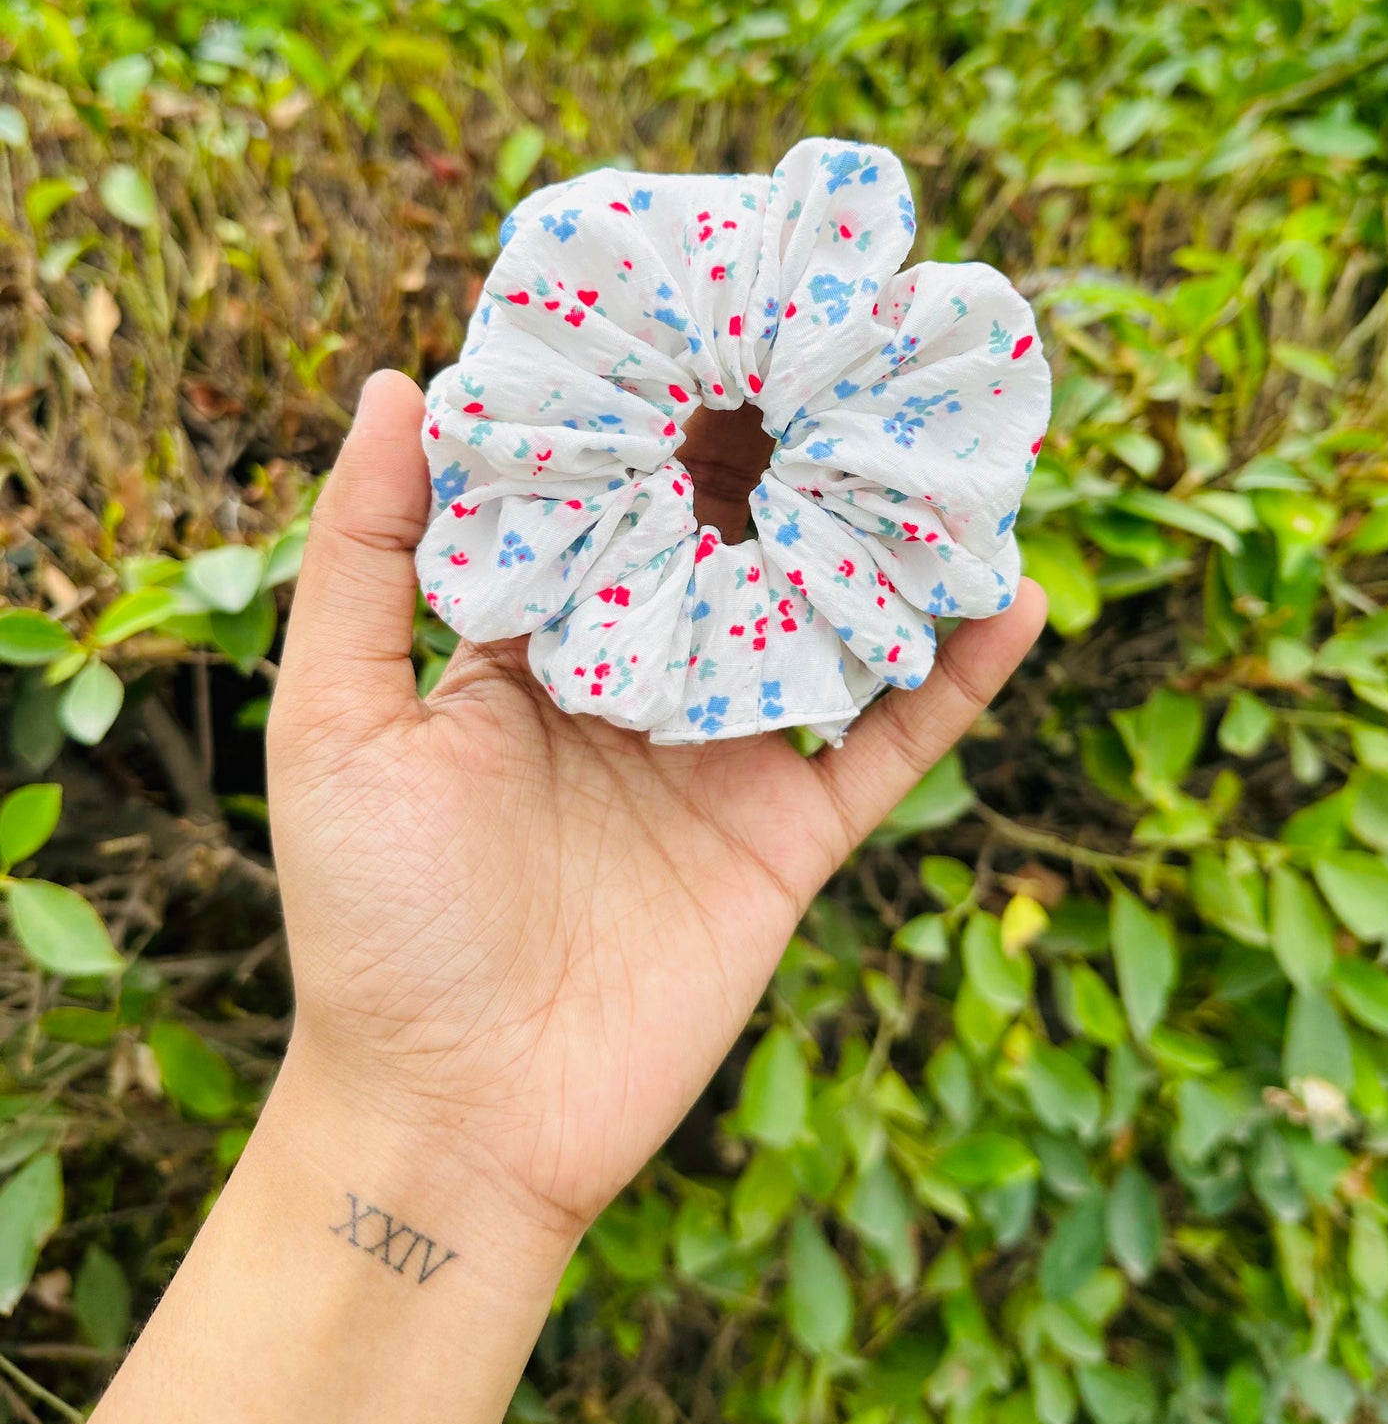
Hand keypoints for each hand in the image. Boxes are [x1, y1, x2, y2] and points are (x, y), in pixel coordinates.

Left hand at [268, 370, 1045, 1244]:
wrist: (452, 1113)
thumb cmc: (373, 918)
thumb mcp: (338, 721)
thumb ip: (367, 560)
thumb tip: (401, 384)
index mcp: (536, 650)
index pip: (611, 505)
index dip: (652, 419)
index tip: (700, 310)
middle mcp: (641, 688)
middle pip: (737, 552)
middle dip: (788, 462)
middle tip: (851, 346)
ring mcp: (724, 762)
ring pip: (828, 630)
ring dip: (889, 546)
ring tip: (953, 444)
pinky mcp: (789, 840)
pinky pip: (889, 747)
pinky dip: (954, 678)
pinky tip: (1013, 594)